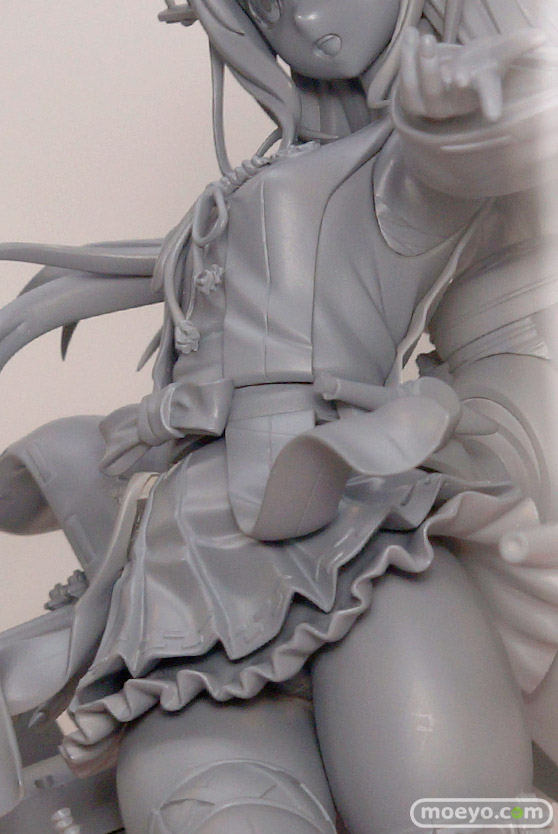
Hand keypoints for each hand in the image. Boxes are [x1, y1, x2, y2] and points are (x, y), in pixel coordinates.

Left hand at [398, 27, 545, 122]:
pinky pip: (405, 84)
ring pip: (416, 90)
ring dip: (413, 62)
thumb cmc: (482, 65)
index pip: (486, 96)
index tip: (493, 114)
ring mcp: (431, 105)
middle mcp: (453, 104)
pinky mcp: (414, 101)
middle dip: (429, 68)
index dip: (490, 102)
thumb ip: (517, 44)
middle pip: (437, 94)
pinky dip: (405, 58)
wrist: (458, 77)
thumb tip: (540, 37)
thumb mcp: (499, 54)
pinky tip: (410, 36)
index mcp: (478, 94)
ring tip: (418, 36)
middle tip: (428, 42)